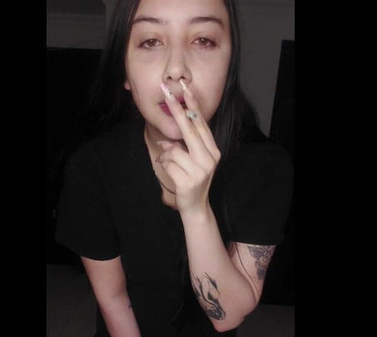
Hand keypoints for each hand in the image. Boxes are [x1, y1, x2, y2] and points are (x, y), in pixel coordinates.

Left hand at [157, 80, 220, 214]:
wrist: (196, 207)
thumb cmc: (192, 180)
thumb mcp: (192, 161)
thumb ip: (183, 147)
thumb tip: (166, 140)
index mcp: (213, 151)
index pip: (201, 124)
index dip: (192, 105)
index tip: (186, 89)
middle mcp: (209, 158)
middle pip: (189, 129)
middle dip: (177, 110)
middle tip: (167, 93)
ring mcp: (200, 170)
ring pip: (174, 149)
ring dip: (166, 155)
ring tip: (168, 163)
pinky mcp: (188, 181)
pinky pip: (167, 163)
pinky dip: (163, 165)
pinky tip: (167, 172)